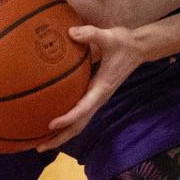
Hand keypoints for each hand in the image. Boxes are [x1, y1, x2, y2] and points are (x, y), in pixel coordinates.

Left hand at [35, 24, 146, 150]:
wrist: (140, 48)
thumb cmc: (124, 43)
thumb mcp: (110, 36)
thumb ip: (91, 34)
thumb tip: (71, 32)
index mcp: (102, 88)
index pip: (83, 108)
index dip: (67, 118)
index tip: (51, 124)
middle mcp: (99, 98)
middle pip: (79, 125)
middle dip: (60, 138)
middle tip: (39, 147)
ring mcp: (98, 98)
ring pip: (80, 123)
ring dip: (63, 134)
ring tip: (42, 141)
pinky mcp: (97, 95)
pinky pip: (81, 114)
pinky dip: (68, 122)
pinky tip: (55, 121)